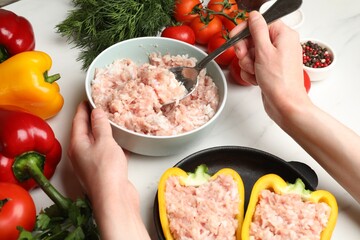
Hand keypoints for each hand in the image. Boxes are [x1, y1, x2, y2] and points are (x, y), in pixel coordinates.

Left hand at [68, 101, 149, 239]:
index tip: (86, 100)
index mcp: (77, 145)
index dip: (83, 109)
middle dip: (91, 120)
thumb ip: (100, 125)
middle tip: (98, 108)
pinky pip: (106, 153)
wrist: (114, 198)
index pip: (78, 121)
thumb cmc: (106, 171)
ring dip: (103, 133)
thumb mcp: (104, 142)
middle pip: (85, 132)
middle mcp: (81, 155)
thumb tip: (97, 112)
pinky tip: (121, 143)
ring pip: (96, 143)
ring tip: (110, 122)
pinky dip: (112, 145)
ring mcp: (92, 164)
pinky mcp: (103, 171)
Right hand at [230, 11, 311, 125]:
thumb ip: (257, 30)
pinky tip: (256, 79)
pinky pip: (253, 65)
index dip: (244, 31)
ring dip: (247, 64)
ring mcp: (275, 57)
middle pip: (252, 39)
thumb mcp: (264, 51)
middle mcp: (280, 44)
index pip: (259, 23)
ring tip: (255, 72)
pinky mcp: (269, 69)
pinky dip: (251, 73)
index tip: (235, 40)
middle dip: (245, 51)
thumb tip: (254, 15)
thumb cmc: (279, 81)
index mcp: (283, 35)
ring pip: (250, 53)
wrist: (285, 105)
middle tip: (245, 58)